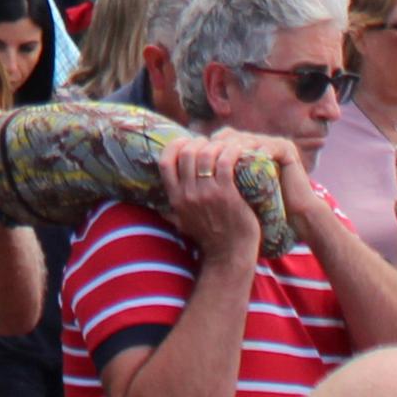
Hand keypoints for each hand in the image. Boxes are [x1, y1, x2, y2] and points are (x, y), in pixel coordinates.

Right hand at [158, 134, 265, 269]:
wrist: (229, 255)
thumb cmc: (209, 238)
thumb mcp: (183, 224)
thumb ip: (171, 213)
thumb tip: (158, 207)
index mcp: (175, 199)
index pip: (165, 162)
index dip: (174, 146)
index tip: (185, 141)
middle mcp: (188, 195)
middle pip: (187, 153)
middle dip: (198, 142)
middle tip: (209, 143)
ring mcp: (207, 194)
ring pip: (206, 155)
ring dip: (216, 145)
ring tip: (224, 146)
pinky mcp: (227, 194)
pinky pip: (225, 162)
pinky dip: (231, 151)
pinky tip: (238, 149)